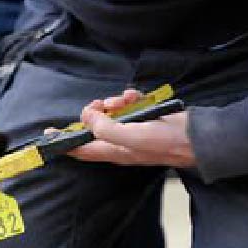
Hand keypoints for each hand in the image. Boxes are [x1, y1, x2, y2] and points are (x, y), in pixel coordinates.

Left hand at [54, 89, 195, 167]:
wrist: (199, 136)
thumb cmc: (167, 142)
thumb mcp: (133, 136)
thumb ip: (106, 129)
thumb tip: (86, 118)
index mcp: (113, 151)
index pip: (80, 150)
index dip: (63, 143)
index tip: (47, 134)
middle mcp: (119, 142)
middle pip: (93, 127)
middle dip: (92, 113)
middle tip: (99, 104)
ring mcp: (131, 130)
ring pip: (110, 114)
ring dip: (113, 102)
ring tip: (124, 99)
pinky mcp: (143, 119)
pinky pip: (127, 107)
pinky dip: (128, 99)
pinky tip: (135, 96)